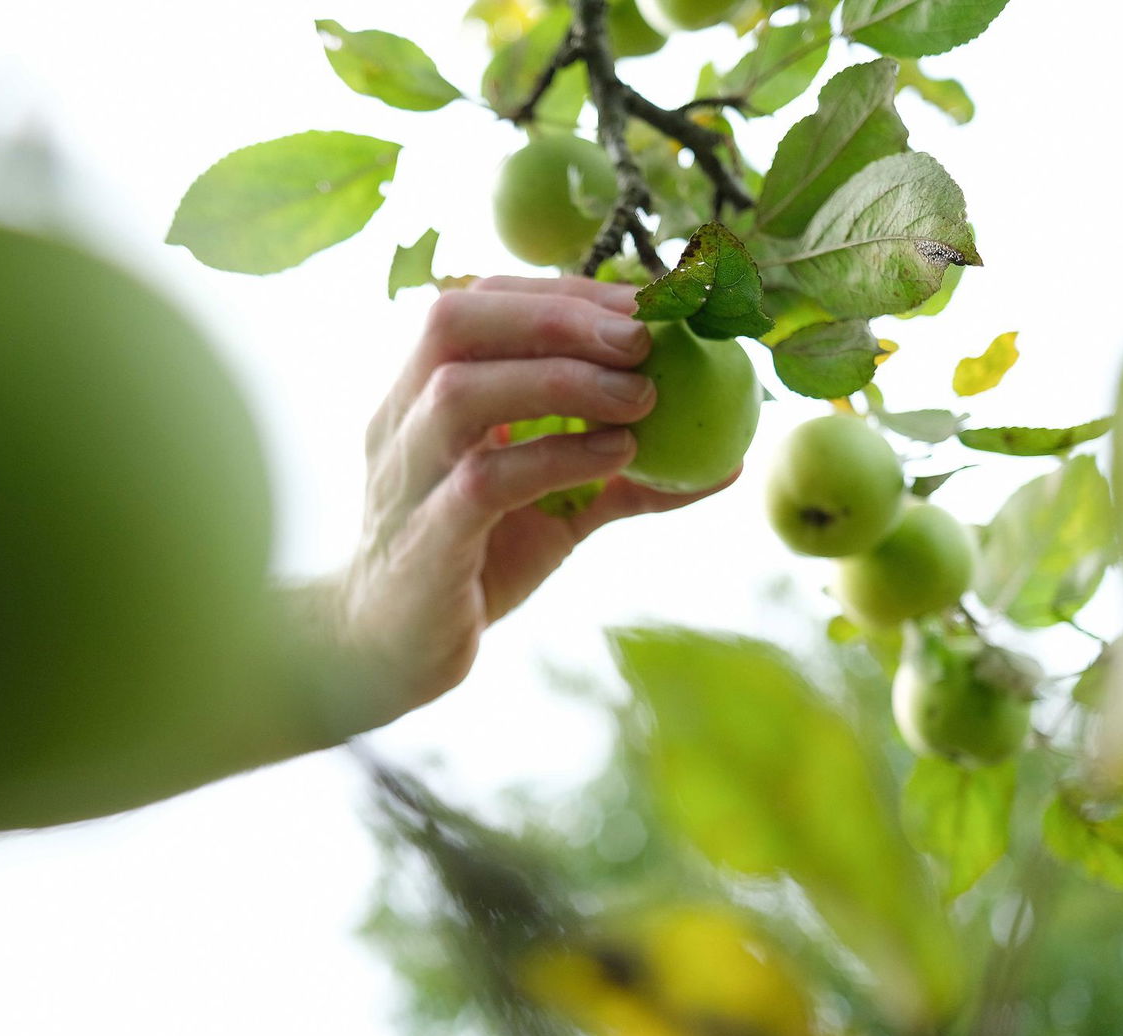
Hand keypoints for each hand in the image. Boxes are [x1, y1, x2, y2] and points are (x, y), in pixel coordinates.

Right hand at [294, 275, 738, 737]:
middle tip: (646, 336)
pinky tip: (619, 456)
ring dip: (560, 379)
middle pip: (451, 322)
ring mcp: (406, 480)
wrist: (394, 656)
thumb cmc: (472, 565)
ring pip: (458, 393)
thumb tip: (728, 459)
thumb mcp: (553, 508)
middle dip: (555, 314)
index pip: (478, 303)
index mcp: (420, 395)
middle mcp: (400, 423)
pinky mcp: (424, 543)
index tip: (645, 303)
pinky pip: (483, 481)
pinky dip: (557, 457)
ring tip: (643, 396)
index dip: (562, 292)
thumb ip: (623, 477)